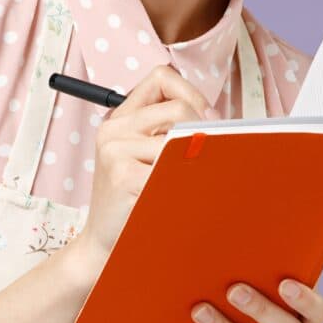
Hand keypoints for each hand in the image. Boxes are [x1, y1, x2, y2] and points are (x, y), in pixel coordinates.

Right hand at [79, 64, 212, 257]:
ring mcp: (115, 151)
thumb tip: (218, 119)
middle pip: (180, 108)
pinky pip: (175, 170)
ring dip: (198, 164)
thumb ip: (170, 132)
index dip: (191, 94)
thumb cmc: (134, 203)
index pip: (161, 78)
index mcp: (120, 119)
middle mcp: (113, 130)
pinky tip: (178, 198)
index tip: (204, 121)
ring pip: (182, 140)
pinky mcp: (124, 176)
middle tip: (212, 156)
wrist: (104, 245)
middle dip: (204, 131)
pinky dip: (187, 184)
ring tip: (190, 183)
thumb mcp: (146, 159)